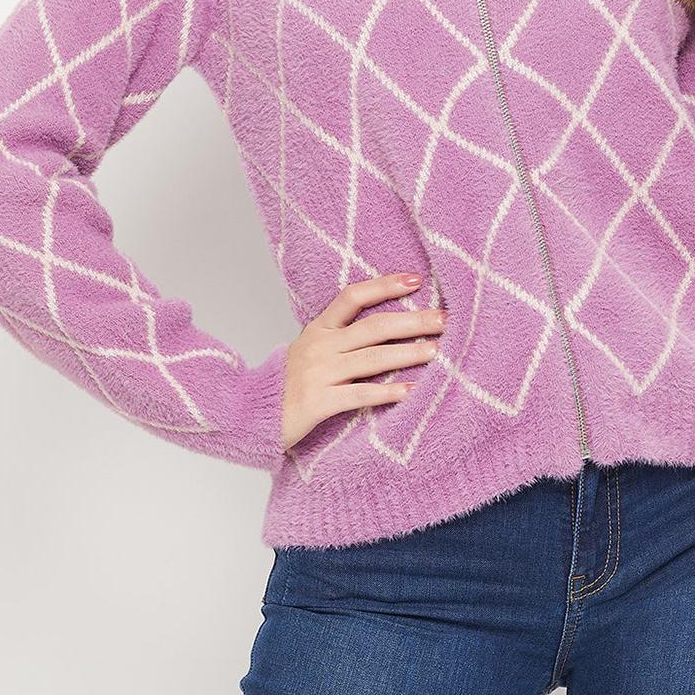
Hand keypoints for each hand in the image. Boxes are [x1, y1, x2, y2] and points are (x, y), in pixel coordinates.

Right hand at [278, 273, 446, 451]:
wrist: (250, 415)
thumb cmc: (288, 383)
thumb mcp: (311, 350)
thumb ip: (342, 337)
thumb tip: (389, 325)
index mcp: (319, 329)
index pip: (353, 296)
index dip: (385, 285)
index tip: (416, 279)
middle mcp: (320, 347)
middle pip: (373, 327)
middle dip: (412, 321)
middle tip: (443, 319)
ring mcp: (319, 374)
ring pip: (372, 358)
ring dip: (408, 354)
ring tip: (436, 351)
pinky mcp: (319, 402)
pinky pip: (359, 394)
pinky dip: (386, 392)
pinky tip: (409, 390)